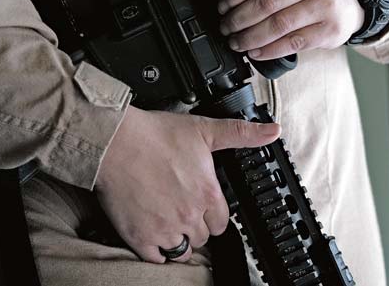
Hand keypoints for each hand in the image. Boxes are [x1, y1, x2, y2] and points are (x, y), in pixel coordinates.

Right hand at [95, 106, 280, 263]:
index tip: (203, 207)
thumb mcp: (205, 129)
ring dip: (179, 240)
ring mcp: (165, 228)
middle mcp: (189, 215)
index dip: (213, 214)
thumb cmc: (155, 135)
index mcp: (208, 194)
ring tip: (169, 223)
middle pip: (203, 237)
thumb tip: (272, 131)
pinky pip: (156, 258)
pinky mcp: (140, 236)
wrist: (115, 143)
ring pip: (182, 250)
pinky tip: (153, 235)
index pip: (222, 222)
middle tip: (184, 211)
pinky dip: (156, 251)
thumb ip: (241, 134)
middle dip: (196, 226)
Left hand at [217, 0, 364, 60]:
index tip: (221, 5)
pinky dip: (268, 49)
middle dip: (237, 19)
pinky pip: (292, 43)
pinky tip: (254, 50)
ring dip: (249, 37)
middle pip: (265, 3)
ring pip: (277, 25)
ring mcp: (325, 4)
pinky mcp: (329, 29)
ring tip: (235, 41)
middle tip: (224, 26)